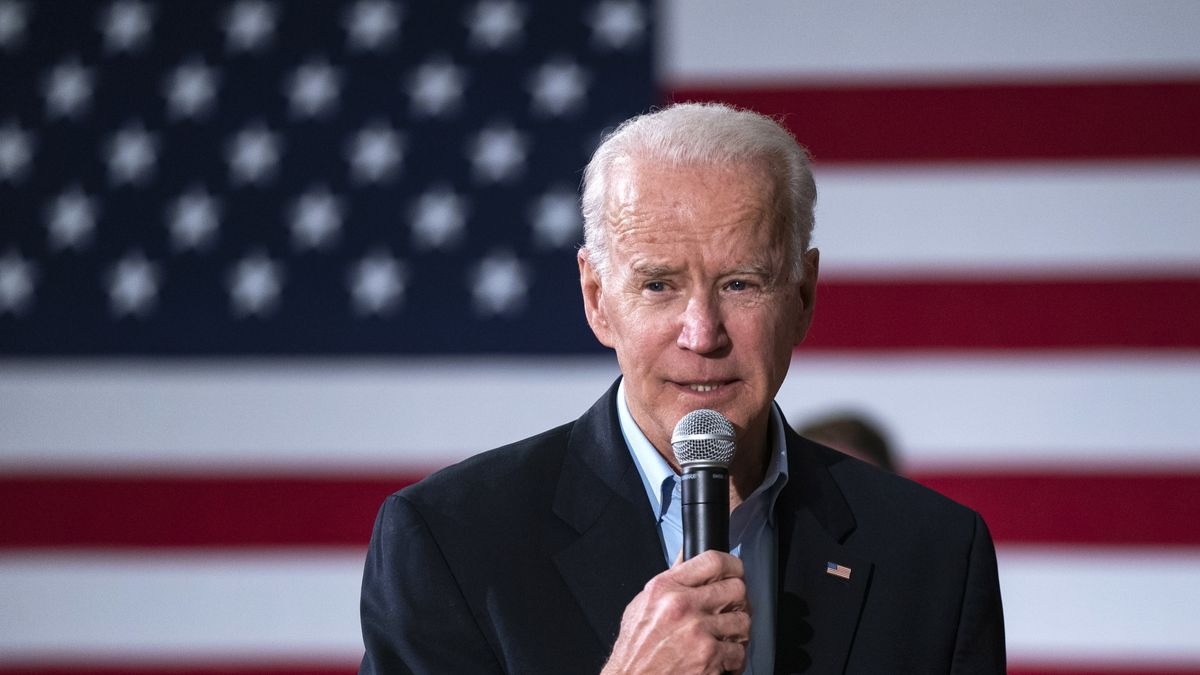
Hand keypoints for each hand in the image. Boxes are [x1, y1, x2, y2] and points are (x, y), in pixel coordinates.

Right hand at [602, 550, 750, 674]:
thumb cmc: (635, 649)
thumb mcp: (643, 604)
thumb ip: (670, 580)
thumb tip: (687, 557)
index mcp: (666, 588)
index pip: (712, 561)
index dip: (732, 565)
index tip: (735, 571)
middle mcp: (682, 607)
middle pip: (736, 589)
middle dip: (738, 600)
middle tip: (732, 608)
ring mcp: (698, 633)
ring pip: (743, 621)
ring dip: (737, 632)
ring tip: (724, 637)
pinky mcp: (709, 658)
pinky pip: (739, 652)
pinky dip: (733, 659)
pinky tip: (720, 658)